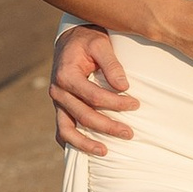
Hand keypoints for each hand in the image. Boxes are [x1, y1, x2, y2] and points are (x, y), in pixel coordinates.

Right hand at [50, 27, 138, 154]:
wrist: (71, 39)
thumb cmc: (88, 40)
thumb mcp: (101, 44)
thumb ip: (112, 64)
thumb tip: (124, 86)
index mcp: (66, 75)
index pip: (93, 96)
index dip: (116, 103)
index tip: (136, 104)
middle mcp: (58, 91)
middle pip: (83, 116)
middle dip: (107, 127)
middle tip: (129, 133)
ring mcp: (57, 102)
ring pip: (66, 129)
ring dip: (85, 143)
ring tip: (105, 152)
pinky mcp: (60, 107)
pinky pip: (61, 130)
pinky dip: (70, 143)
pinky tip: (86, 151)